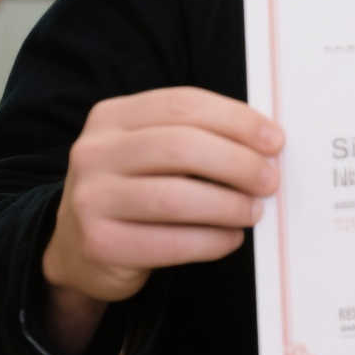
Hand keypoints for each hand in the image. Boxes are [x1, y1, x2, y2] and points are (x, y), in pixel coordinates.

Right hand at [40, 87, 282, 354]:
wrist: (79, 250)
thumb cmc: (136, 192)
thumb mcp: (150, 152)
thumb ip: (196, 138)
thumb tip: (267, 144)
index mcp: (112, 116)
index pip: (182, 105)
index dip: (236, 119)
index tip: (275, 140)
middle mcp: (94, 152)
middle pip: (181, 147)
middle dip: (237, 163)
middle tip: (270, 180)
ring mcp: (90, 199)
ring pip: (175, 196)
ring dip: (228, 205)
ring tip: (254, 211)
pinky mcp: (99, 244)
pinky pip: (168, 242)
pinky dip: (210, 240)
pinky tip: (230, 238)